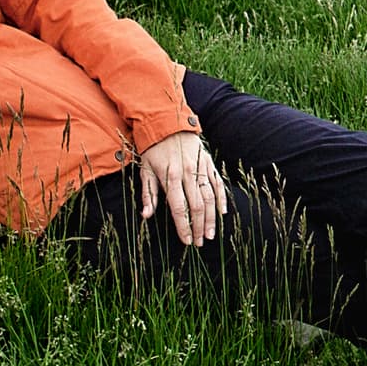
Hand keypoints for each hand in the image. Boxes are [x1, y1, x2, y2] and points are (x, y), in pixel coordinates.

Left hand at [136, 131, 224, 249]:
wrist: (168, 122)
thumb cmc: (153, 149)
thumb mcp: (145, 170)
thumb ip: (148, 194)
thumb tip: (146, 216)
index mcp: (170, 177)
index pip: (179, 208)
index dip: (184, 227)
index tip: (187, 241)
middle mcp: (188, 174)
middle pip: (197, 206)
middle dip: (199, 227)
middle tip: (200, 242)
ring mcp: (200, 168)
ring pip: (210, 197)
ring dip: (212, 218)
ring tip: (211, 234)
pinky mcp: (208, 163)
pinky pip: (218, 183)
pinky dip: (221, 199)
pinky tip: (222, 213)